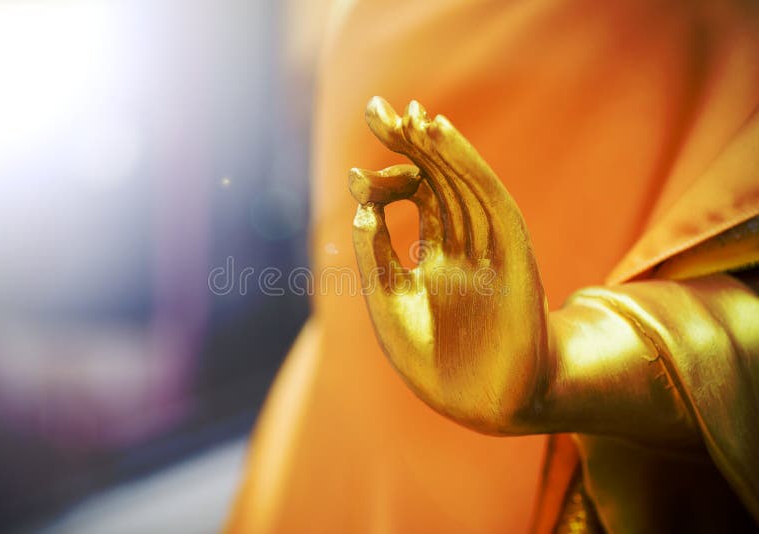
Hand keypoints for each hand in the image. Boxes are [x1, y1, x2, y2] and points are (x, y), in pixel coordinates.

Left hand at [349, 97, 548, 433]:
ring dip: (439, 150)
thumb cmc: (433, 364)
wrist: (480, 407)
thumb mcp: (389, 304)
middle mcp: (464, 246)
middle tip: (380, 110)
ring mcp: (490, 249)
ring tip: (413, 117)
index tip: (360, 176)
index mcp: (437, 259)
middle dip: (411, 145)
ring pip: (464, 186)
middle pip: (440, 181)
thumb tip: (358, 205)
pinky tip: (443, 141)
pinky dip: (468, 169)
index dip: (390, 179)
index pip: (418, 199)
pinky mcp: (515, 257)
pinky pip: (491, 203)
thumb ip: (375, 254)